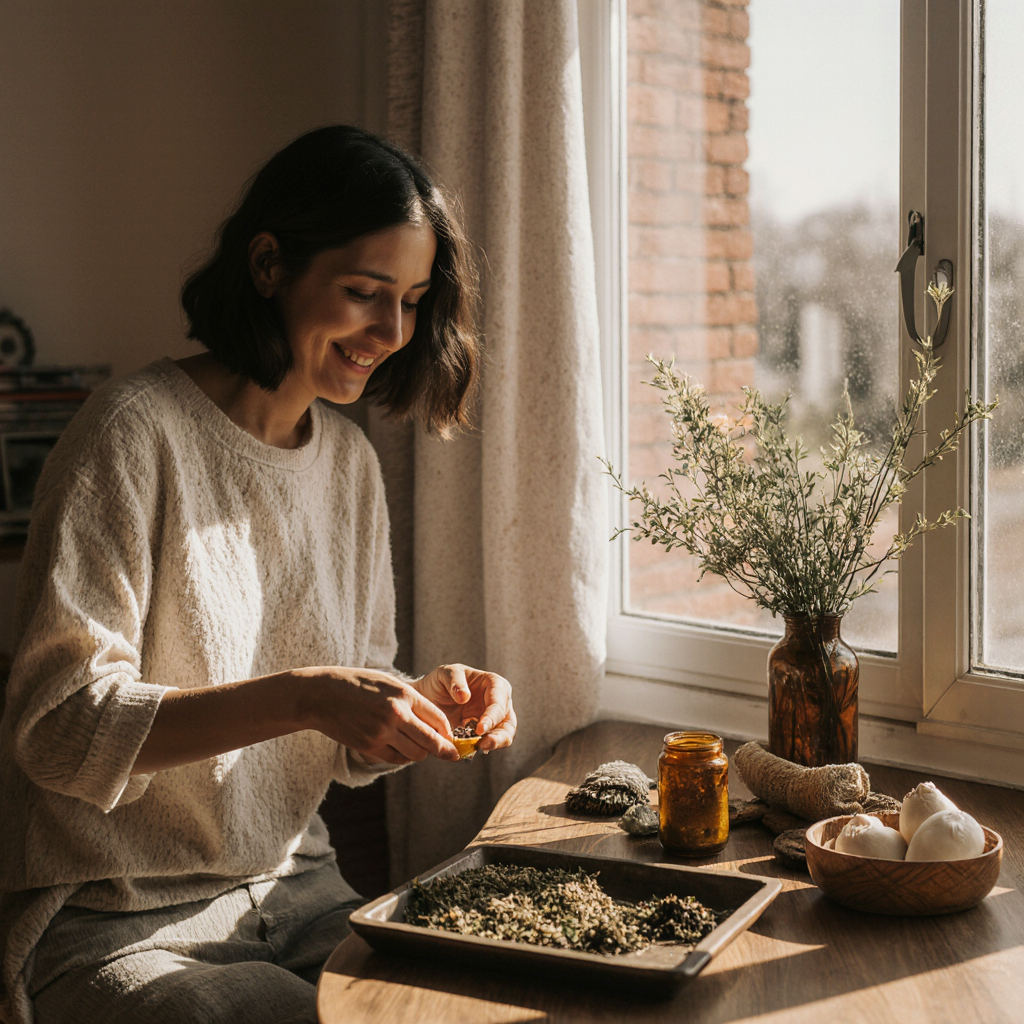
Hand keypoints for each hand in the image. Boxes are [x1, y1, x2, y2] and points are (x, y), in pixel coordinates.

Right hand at [297, 666, 459, 764]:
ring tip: (420, 748)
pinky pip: (396, 758)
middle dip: (444, 750)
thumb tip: (434, 723)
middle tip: (452, 755)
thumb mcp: (389, 682)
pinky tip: (401, 749)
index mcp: (404, 695)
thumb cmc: (357, 684)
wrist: (321, 695)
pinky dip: (403, 757)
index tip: (452, 738)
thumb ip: (412, 701)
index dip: (448, 731)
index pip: (438, 719)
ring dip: (421, 754)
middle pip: (431, 741)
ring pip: (415, 754)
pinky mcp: (369, 746)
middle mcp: (396, 715)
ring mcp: (382, 733)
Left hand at [415, 664, 516, 752]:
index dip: (492, 716)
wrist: (427, 698)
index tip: (480, 728)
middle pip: (508, 721)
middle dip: (500, 735)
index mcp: (494, 684)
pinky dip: (482, 748)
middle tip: (484, 744)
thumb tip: (465, 697)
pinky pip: (488, 743)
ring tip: (480, 749)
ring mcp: (492, 720)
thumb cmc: (440, 682)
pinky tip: (471, 751)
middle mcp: (497, 703)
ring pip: (504, 735)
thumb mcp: (444, 673)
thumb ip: (455, 680)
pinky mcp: (483, 734)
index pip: (499, 701)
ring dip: (495, 744)